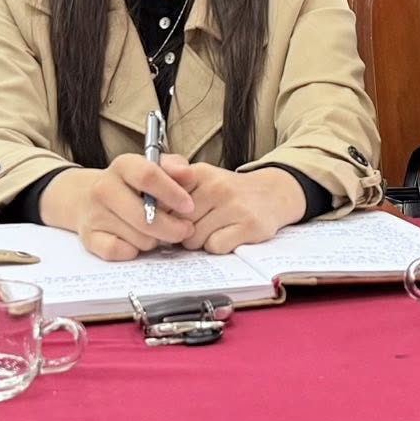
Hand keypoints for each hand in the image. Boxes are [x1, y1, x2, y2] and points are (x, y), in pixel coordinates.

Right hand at [44, 154, 195, 259]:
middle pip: (145, 216)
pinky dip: (134, 251)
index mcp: (123, 165)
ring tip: (157, 231)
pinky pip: (120, 252)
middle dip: (172, 228)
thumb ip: (174, 167)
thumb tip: (188, 175)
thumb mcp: (152, 167)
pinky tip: (138, 243)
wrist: (86, 197)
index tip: (189, 207)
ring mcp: (95, 214)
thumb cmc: (132, 184)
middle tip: (186, 229)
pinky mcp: (89, 237)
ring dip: (155, 240)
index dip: (173, 193)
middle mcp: (104, 188)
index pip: (148, 176)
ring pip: (138, 238)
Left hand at [170, 162, 305, 253]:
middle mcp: (217, 186)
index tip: (169, 219)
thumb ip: (172, 187)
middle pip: (178, 225)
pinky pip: (215, 247)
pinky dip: (218, 246)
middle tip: (198, 225)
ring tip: (215, 228)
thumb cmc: (229, 192)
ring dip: (201, 241)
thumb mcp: (202, 178)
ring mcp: (234, 205)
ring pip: (194, 239)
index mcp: (200, 173)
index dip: (163, 217)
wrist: (272, 193)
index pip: (164, 202)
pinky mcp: (249, 225)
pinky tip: (228, 234)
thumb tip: (146, 212)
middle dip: (182, 232)